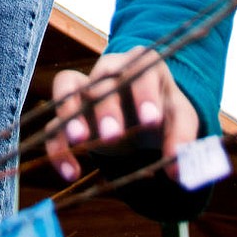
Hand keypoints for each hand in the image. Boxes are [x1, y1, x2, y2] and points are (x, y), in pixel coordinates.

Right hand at [45, 48, 198, 184]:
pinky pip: (55, 121)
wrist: (144, 111)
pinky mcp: (70, 109)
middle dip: (107, 107)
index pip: (142, 70)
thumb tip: (177, 171)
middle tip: (113, 135)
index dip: (145, 94)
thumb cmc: (162, 108)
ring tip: (79, 141)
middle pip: (102, 78)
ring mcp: (85, 84)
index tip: (152, 121)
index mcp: (143, 64)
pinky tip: (71, 172)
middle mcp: (110, 68)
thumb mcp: (179, 118)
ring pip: (69, 88)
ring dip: (71, 113)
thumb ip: (181, 139)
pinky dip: (58, 146)